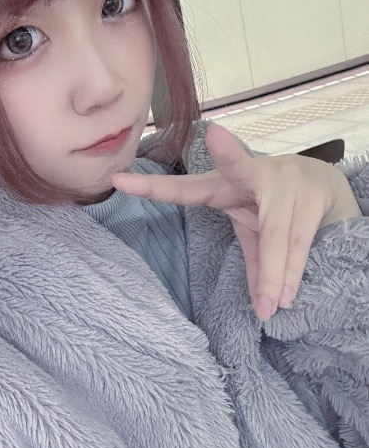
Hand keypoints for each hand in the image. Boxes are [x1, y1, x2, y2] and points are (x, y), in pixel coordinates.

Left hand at [112, 124, 360, 319]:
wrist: (328, 185)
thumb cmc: (277, 207)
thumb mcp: (254, 230)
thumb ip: (251, 261)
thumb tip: (255, 304)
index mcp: (226, 183)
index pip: (186, 188)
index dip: (153, 188)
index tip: (119, 181)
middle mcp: (256, 171)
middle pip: (240, 179)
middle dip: (229, 157)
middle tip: (215, 140)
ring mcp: (286, 180)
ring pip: (274, 234)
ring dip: (274, 274)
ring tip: (271, 308)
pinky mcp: (312, 195)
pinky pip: (297, 241)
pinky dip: (292, 272)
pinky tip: (286, 296)